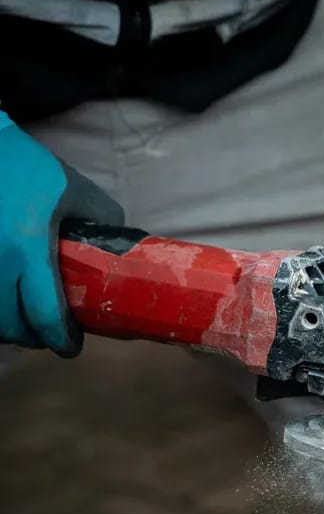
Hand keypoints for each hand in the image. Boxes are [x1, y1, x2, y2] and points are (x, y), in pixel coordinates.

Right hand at [0, 112, 123, 354]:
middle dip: (35, 337)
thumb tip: (123, 252)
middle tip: (51, 332)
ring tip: (27, 320)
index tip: (70, 346)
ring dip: (10, 326)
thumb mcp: (74, 190)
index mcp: (27, 247)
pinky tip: (7, 303)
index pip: (44, 313)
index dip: (60, 339)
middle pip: (13, 326)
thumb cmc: (26, 167)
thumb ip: (103, 219)